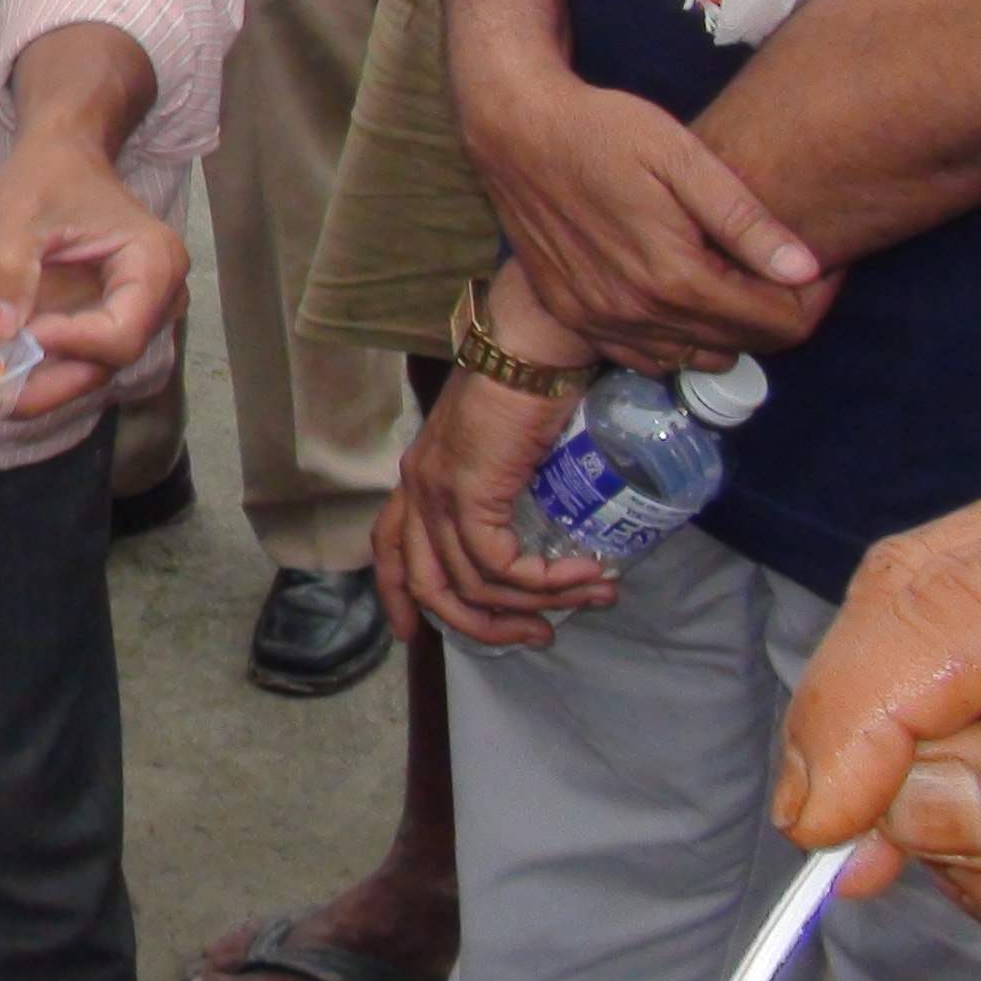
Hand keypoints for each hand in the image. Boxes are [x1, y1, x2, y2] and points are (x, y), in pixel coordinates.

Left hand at [0, 129, 186, 423]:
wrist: (64, 156)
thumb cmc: (49, 175)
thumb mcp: (17, 214)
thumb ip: (9, 269)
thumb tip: (1, 331)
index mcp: (152, 265)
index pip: (120, 334)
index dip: (69, 346)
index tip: (15, 339)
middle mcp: (158, 300)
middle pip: (105, 364)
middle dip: (40, 388)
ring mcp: (135, 316)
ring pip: (88, 370)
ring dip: (33, 388)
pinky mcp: (106, 323)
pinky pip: (75, 358)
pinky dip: (34, 372)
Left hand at [374, 350, 617, 649]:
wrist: (533, 345)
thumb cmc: (531, 386)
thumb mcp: (509, 450)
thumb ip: (510, 490)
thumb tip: (550, 536)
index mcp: (420, 476)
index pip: (390, 549)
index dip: (400, 597)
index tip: (416, 635)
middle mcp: (418, 486)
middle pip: (428, 585)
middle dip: (482, 625)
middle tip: (538, 635)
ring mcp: (438, 489)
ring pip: (471, 583)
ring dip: (536, 603)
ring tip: (590, 597)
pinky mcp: (467, 491)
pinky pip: (499, 564)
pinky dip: (545, 581)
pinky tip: (586, 575)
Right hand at [457, 52, 830, 371]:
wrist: (515, 129)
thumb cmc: (605, 130)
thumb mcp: (683, 157)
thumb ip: (745, 219)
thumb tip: (807, 269)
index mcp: (674, 277)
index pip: (776, 323)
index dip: (812, 299)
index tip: (819, 265)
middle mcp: (638, 314)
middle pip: (741, 345)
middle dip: (776, 313)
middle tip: (781, 267)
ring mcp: (600, 321)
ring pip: (695, 356)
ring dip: (726, 329)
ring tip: (731, 278)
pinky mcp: (572, 316)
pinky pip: (645, 356)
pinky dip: (676, 339)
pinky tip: (679, 297)